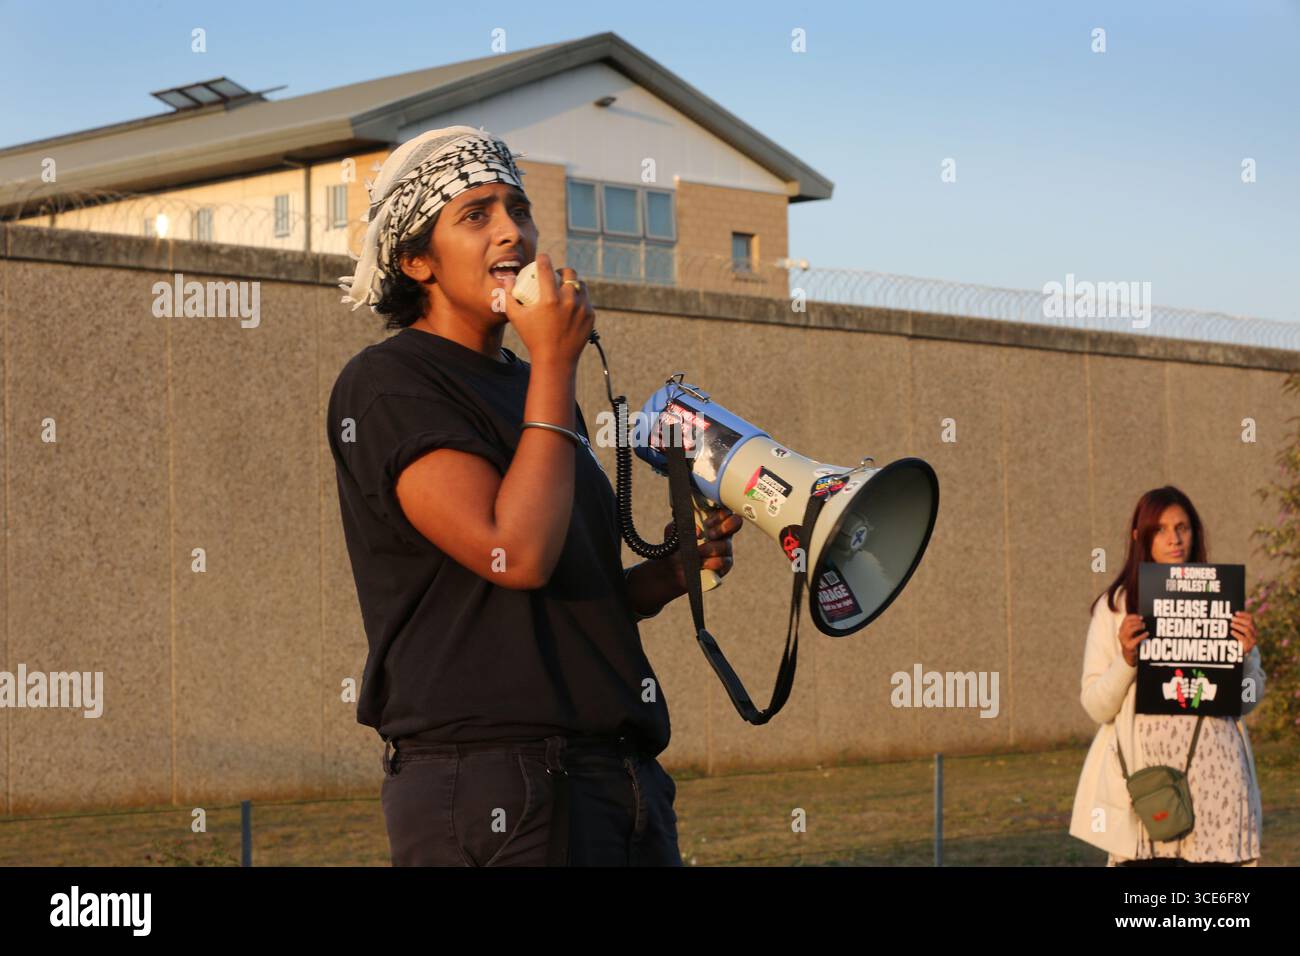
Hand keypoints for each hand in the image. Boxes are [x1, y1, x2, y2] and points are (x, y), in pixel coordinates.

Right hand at [502, 252, 594, 366]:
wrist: (555, 361)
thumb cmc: (533, 338)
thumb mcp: (516, 318)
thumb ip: (509, 297)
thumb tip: (508, 279)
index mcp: (549, 299)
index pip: (546, 269)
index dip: (543, 259)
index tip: (543, 258)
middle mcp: (568, 301)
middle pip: (569, 273)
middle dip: (562, 270)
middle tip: (557, 275)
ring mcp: (582, 308)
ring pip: (580, 285)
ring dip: (573, 283)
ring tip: (566, 287)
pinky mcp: (590, 316)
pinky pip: (586, 300)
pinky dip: (580, 299)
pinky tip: (573, 302)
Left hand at [660, 505, 743, 593]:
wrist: (674, 568)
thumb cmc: (677, 545)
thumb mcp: (675, 530)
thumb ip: (684, 523)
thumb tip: (698, 530)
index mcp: (712, 521)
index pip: (725, 511)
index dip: (720, 515)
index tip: (707, 522)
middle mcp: (722, 533)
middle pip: (736, 522)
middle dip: (723, 528)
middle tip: (710, 535)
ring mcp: (725, 549)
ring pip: (726, 545)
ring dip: (710, 549)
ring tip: (697, 553)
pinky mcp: (725, 565)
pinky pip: (724, 562)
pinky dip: (711, 563)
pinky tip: (701, 563)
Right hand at [1118, 614, 1147, 666]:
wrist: (1128, 656)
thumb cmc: (1132, 643)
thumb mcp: (1131, 634)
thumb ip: (1133, 627)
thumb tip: (1142, 619)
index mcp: (1121, 629)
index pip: (1126, 619)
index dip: (1134, 616)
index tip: (1141, 617)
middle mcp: (1121, 634)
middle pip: (1128, 623)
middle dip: (1137, 621)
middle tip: (1143, 622)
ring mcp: (1124, 640)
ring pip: (1129, 629)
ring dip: (1138, 626)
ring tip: (1144, 627)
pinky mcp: (1128, 646)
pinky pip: (1136, 639)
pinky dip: (1142, 635)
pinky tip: (1147, 634)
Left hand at [1231, 610, 1257, 654]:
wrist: (1238, 654)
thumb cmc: (1235, 639)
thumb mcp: (1236, 631)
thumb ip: (1235, 624)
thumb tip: (1228, 615)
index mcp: (1252, 627)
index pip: (1250, 618)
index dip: (1243, 614)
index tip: (1236, 612)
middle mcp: (1254, 633)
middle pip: (1249, 623)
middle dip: (1240, 620)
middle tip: (1232, 618)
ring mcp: (1252, 640)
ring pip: (1247, 630)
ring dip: (1238, 626)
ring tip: (1231, 624)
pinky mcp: (1249, 646)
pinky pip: (1243, 638)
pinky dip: (1237, 634)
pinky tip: (1232, 632)